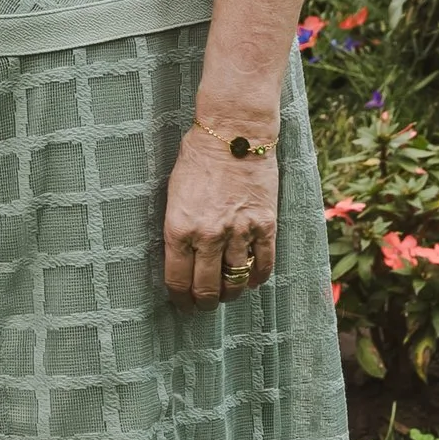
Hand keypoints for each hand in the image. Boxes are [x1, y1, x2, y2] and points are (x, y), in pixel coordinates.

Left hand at [163, 121, 276, 309]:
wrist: (233, 134)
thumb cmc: (197, 159)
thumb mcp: (173, 195)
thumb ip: (179, 229)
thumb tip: (182, 259)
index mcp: (179, 228)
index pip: (177, 279)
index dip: (180, 299)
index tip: (182, 304)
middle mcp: (208, 235)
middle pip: (207, 288)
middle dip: (204, 303)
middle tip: (204, 306)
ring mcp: (239, 232)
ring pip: (236, 281)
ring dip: (230, 293)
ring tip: (227, 294)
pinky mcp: (265, 225)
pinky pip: (263, 264)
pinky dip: (257, 277)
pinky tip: (251, 280)